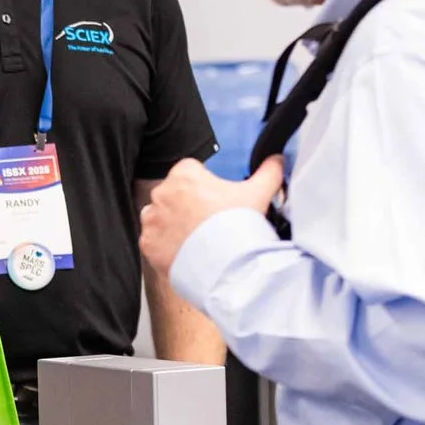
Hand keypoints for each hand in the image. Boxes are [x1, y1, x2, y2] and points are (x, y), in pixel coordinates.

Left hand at [139, 156, 283, 273]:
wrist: (227, 264)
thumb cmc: (239, 226)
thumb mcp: (259, 192)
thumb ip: (268, 171)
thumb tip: (277, 160)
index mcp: (184, 174)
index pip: (190, 172)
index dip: (205, 187)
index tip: (216, 202)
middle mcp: (162, 193)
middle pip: (174, 195)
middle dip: (188, 206)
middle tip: (209, 223)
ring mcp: (152, 219)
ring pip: (160, 217)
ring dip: (173, 225)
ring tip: (198, 239)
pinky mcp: (148, 242)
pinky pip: (154, 241)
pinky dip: (166, 246)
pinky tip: (186, 252)